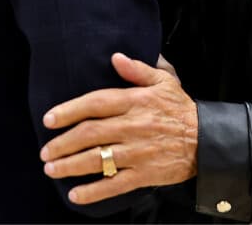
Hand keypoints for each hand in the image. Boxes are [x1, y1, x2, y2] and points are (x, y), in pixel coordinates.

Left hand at [41, 53, 197, 204]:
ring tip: (51, 169)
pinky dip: (93, 191)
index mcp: (136, 101)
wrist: (207, 140)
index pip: (96, 103)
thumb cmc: (181, 109)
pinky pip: (114, 185)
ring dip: (70, 165)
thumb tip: (115, 58)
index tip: (49, 119)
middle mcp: (133, 126)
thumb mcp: (165, 81)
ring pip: (97, 159)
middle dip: (63, 143)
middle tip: (45, 151)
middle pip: (90, 134)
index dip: (69, 110)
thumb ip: (138, 69)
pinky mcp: (145, 173)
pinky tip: (76, 194)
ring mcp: (138, 151)